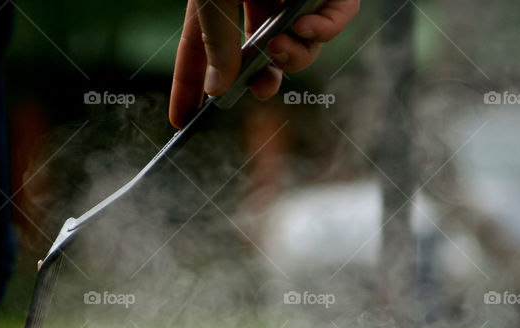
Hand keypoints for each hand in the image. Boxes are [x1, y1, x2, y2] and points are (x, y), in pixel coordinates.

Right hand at [169, 0, 359, 127]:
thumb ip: (217, 42)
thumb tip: (219, 90)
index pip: (199, 51)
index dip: (189, 86)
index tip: (183, 120)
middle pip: (259, 53)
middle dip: (263, 77)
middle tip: (262, 88)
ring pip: (302, 42)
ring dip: (297, 55)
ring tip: (286, 45)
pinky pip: (336, 16)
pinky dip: (327, 28)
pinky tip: (309, 27)